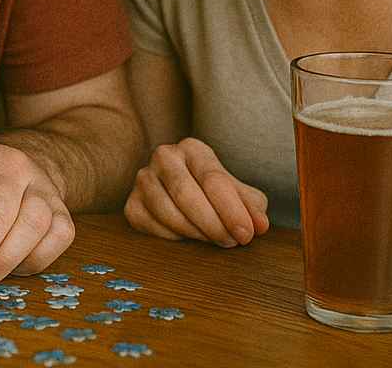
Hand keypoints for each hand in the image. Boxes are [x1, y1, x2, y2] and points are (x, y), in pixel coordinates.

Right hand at [123, 138, 267, 246]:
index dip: (231, 209)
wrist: (186, 194)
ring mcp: (143, 179)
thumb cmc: (216, 193)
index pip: (212, 179)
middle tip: (230, 242)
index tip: (246, 233)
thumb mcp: (240, 195)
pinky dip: (174, 238)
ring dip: (196, 234)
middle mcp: (164, 157)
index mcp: (193, 149)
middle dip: (213, 224)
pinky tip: (188, 236)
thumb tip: (260, 225)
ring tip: (213, 239)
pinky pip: (152, 227)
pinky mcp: (131, 204)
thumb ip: (252, 207)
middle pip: (186, 195)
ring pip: (167, 213)